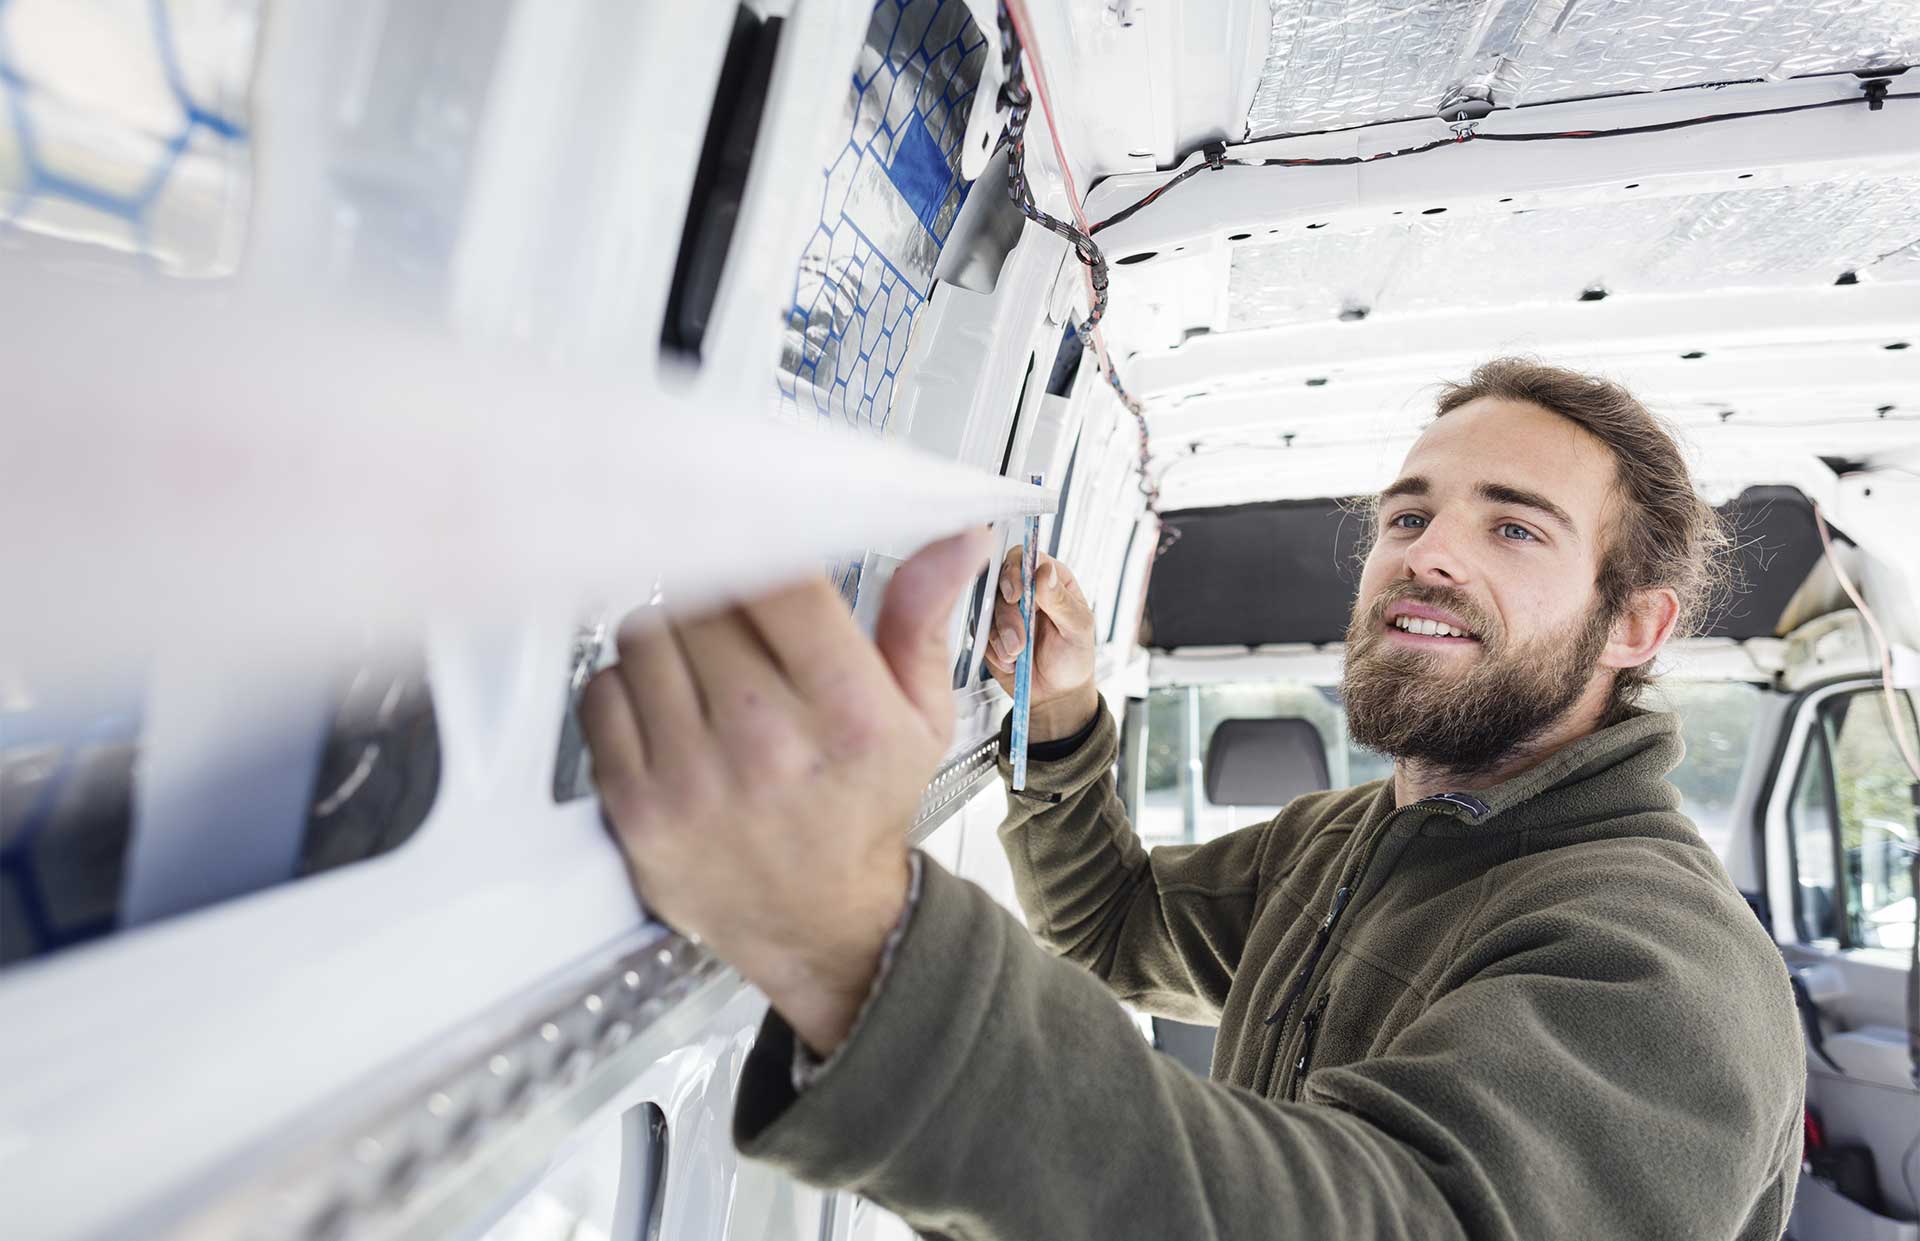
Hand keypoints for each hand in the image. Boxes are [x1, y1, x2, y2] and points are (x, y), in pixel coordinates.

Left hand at [580, 530, 992, 1057]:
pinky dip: (626, 689)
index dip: (762, 555)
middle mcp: (768, 744)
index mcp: (848, 714)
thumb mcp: (919, 718)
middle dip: (718, 602)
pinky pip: (602, 691)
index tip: (759, 558)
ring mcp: (694, 776)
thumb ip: (923, 620)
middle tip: (739, 633)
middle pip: (705, 600)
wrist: (818, 925)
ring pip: (646, 634)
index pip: (781, 581)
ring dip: (668, 639)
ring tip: (705, 676)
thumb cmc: (861, 813)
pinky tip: (668, 714)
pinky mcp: (637, 804)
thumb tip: (960, 541)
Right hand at [983, 546, 1098, 741]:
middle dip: (1007, 614)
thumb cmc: (1074, 660)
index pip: (1025, 558)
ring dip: (1002, 636)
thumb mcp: (1078, 629)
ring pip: (987, 609)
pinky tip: (1011, 661)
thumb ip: (1060, 600)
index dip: (1015, 570)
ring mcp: (1005, 611)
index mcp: (1051, 581)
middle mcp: (1026, 591)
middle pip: (999, 582)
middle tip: (1019, 638)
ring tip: (1019, 654)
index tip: (1015, 594)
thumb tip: (1044, 570)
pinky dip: (994, 649)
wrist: (1056, 696)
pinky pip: (981, 632)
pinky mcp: (990, 632)